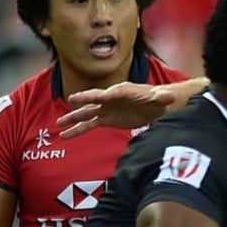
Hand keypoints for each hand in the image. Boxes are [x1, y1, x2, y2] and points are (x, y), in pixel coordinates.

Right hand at [57, 82, 176, 138]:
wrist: (156, 106)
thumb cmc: (158, 98)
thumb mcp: (162, 98)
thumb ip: (163, 97)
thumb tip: (168, 97)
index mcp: (123, 90)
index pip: (113, 92)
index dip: (105, 95)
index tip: (97, 97)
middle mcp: (110, 98)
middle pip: (95, 99)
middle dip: (85, 100)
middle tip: (71, 100)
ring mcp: (106, 109)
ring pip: (87, 114)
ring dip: (74, 119)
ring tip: (59, 125)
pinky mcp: (106, 119)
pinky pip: (89, 125)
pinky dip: (78, 130)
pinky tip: (66, 135)